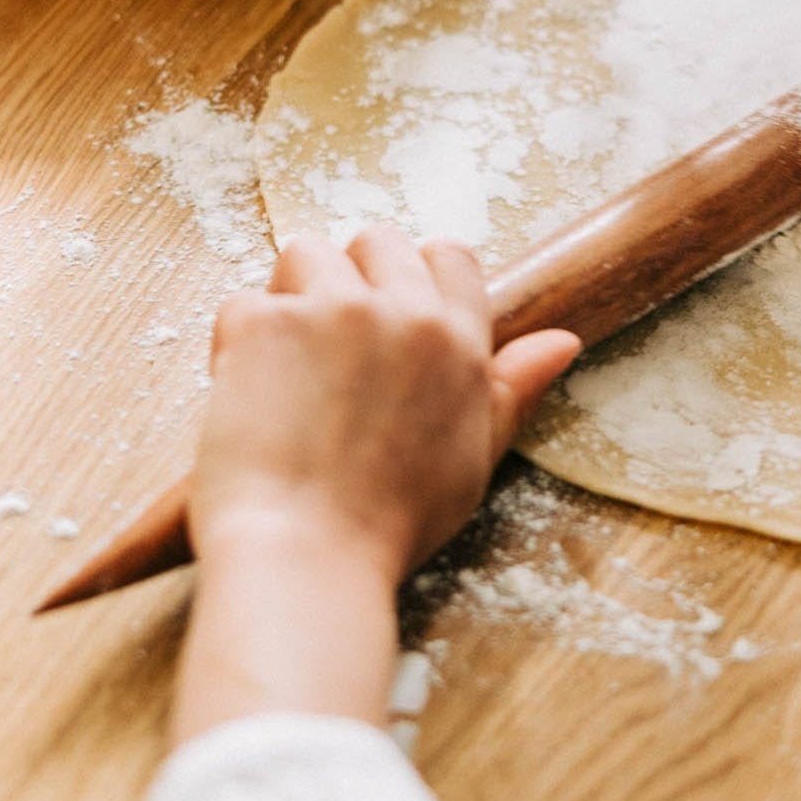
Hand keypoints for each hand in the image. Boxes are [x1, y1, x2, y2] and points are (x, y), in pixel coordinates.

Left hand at [190, 227, 580, 582]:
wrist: (306, 560)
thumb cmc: (390, 525)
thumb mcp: (474, 457)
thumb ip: (514, 388)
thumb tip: (562, 341)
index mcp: (457, 341)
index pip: (450, 255)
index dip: (417, 278)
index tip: (391, 320)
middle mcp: (401, 312)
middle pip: (376, 240)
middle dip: (350, 279)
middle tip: (332, 347)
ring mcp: (330, 311)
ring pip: (304, 254)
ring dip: (291, 296)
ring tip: (286, 364)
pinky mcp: (263, 324)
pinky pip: (244, 302)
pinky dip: (238, 342)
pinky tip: (247, 395)